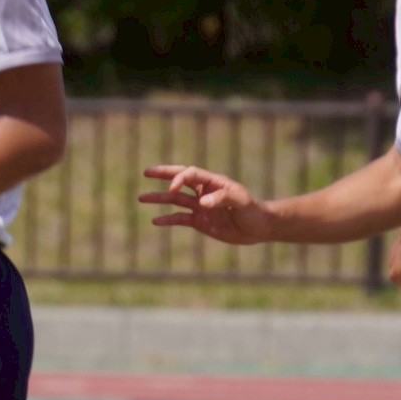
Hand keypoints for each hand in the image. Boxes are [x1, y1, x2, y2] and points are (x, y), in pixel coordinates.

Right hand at [139, 165, 274, 244]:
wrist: (259, 227)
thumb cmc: (253, 210)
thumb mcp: (241, 202)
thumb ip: (222, 199)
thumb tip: (202, 202)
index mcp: (213, 182)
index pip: (191, 175)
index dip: (179, 179)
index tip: (172, 190)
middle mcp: (204, 192)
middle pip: (180, 180)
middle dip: (163, 175)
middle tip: (146, 172)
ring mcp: (200, 206)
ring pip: (175, 200)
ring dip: (159, 199)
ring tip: (141, 198)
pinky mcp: (200, 221)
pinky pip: (180, 219)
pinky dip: (167, 219)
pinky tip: (155, 221)